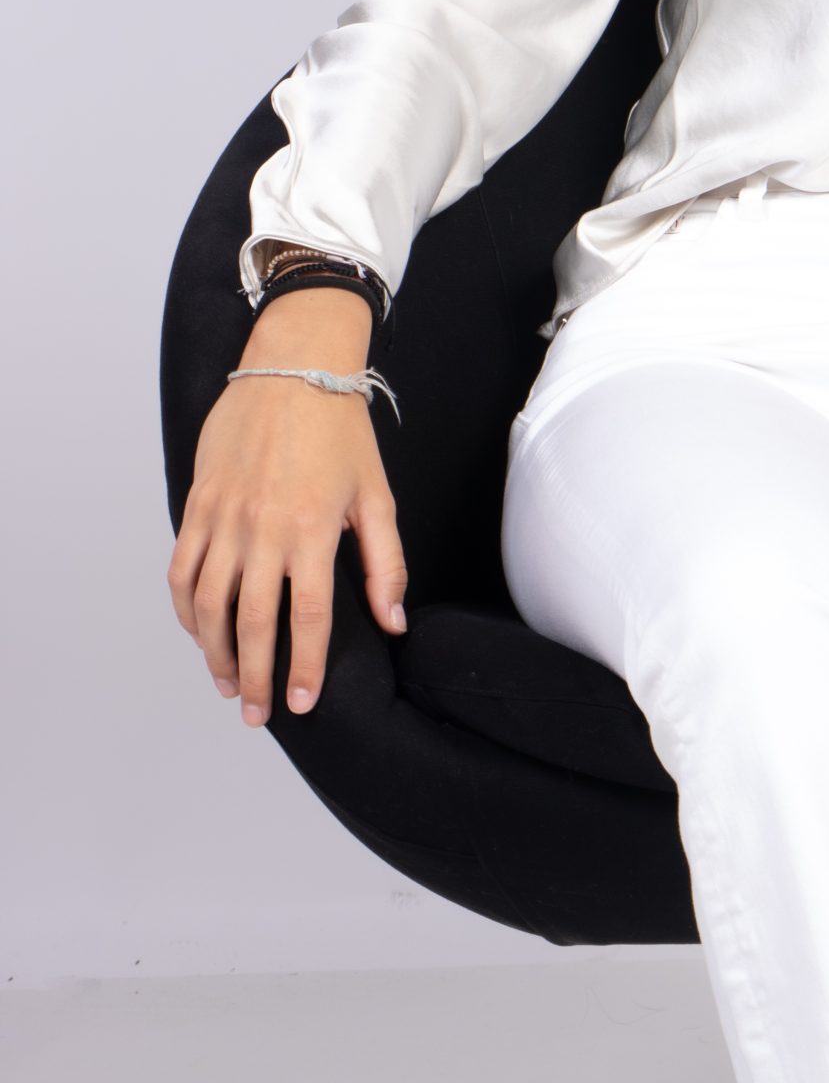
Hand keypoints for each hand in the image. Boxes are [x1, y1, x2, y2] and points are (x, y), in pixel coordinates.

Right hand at [166, 290, 409, 726]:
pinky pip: (182, 569)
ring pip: (208, 604)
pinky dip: (186, 609)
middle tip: (258, 714)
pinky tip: (200, 633)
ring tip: (230, 684)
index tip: (302, 704)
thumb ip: (385, 563)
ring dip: (215, 653)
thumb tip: (393, 622)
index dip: (303, 668)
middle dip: (256, 677)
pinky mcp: (199, 504)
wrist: (292, 367)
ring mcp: (225, 518)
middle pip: (251, 623)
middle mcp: (263, 529)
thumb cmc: (340, 431)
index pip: (305, 619)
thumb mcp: (376, 496)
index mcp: (312, 530)